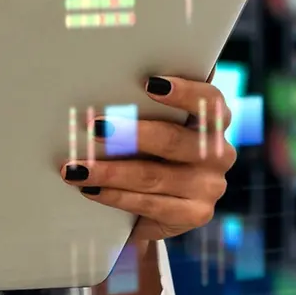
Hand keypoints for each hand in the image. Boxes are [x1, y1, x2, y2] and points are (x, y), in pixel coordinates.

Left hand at [59, 75, 235, 243]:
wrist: (162, 206)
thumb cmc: (153, 151)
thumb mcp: (157, 126)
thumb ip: (148, 106)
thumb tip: (108, 79)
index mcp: (213, 121)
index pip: (209, 101)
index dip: (183, 91)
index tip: (150, 83)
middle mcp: (218, 153)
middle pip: (172, 139)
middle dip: (129, 133)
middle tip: (94, 125)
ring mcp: (209, 186)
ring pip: (153, 175)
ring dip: (109, 171)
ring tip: (77, 168)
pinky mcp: (195, 214)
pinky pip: (149, 203)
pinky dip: (115, 195)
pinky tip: (91, 188)